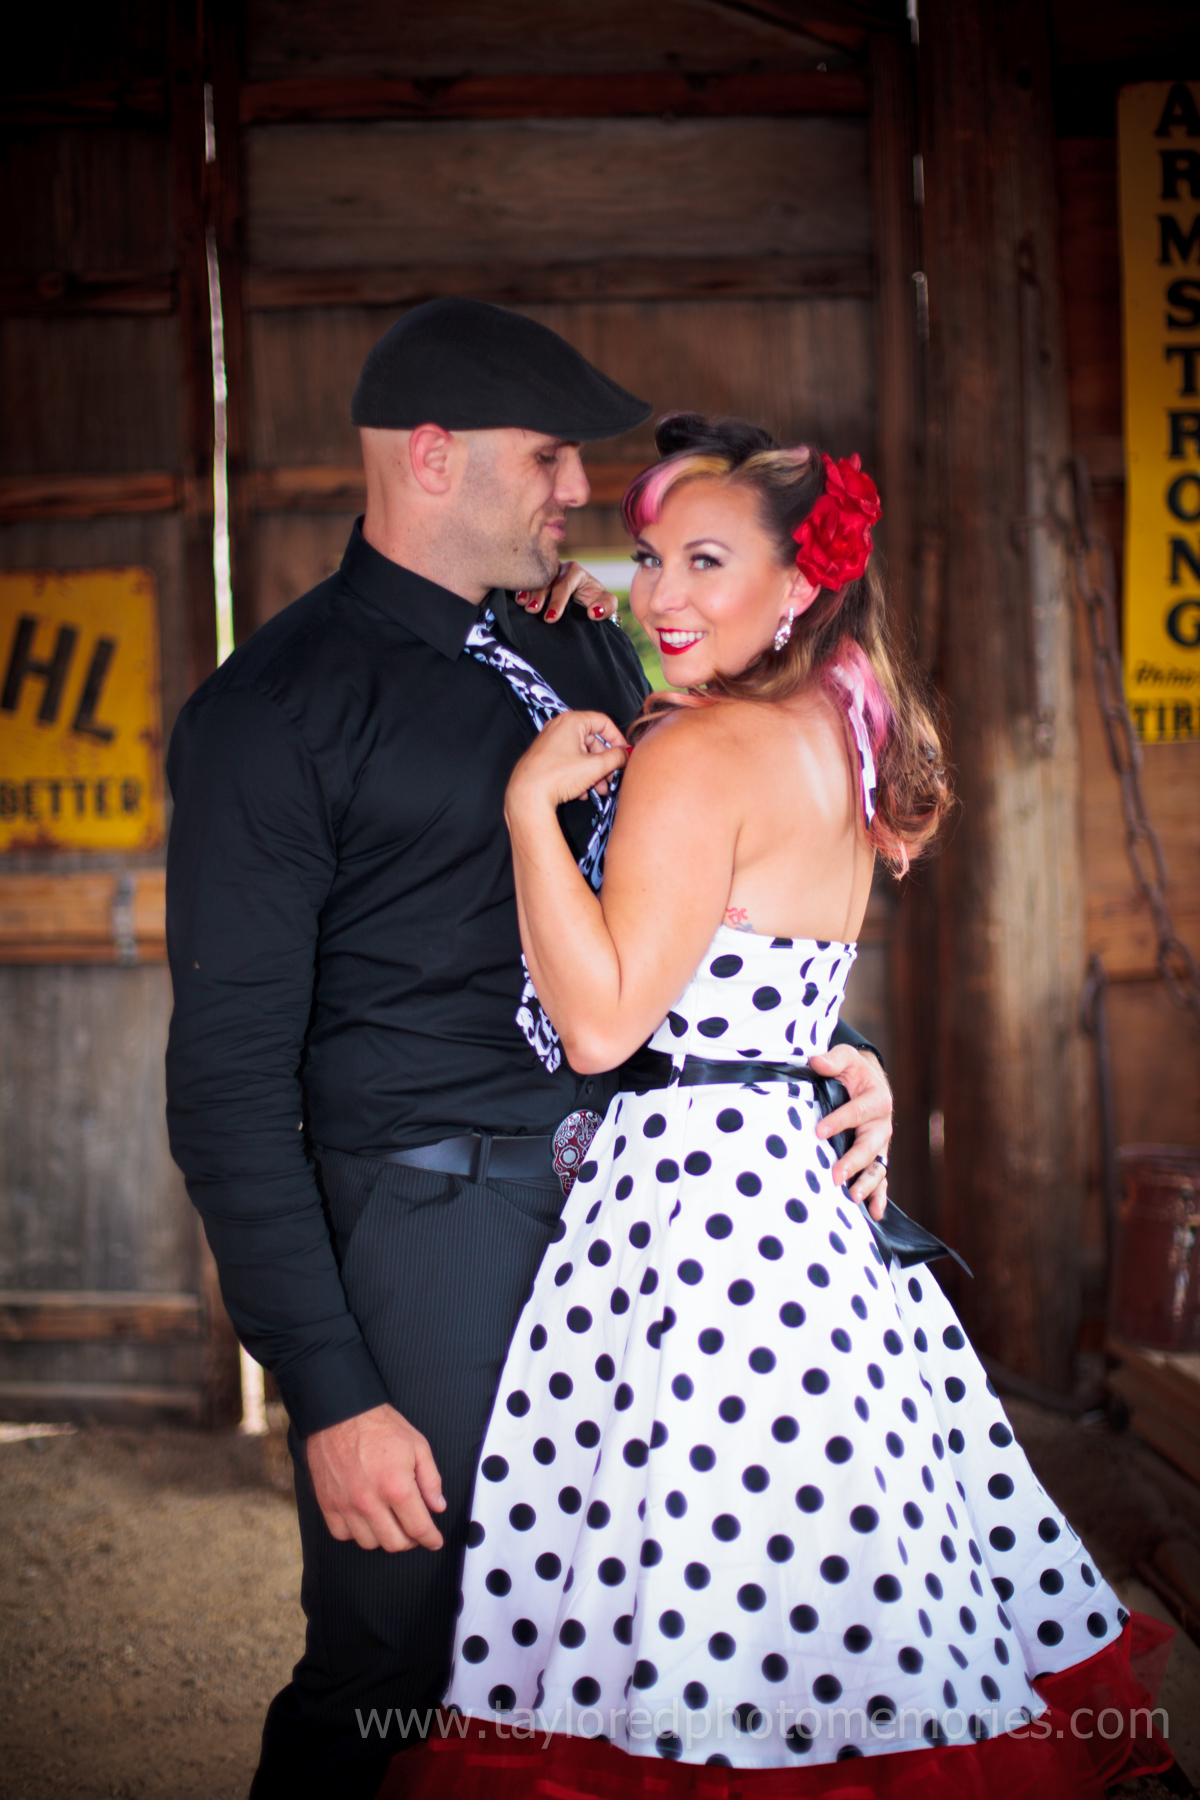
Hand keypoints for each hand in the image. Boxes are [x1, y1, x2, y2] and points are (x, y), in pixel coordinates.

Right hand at [306, 1402, 446, 1552]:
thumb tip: (437, 1505)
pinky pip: (342, 1534)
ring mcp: (346, 1505)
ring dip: (383, 1537)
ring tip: (390, 1522)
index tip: (434, 1541)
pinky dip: (356, 1532)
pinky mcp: (327, 1503)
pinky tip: (365, 1519)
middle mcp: (370, 1501)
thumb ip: (431, 1479)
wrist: (341, 1412)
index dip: (431, 1539)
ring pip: (369, 1543)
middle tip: (414, 1530)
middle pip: (394, 1543)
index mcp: (396, 1486)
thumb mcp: (417, 1445)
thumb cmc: (378, 1425)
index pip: (418, 1528)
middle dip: (410, 1541)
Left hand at [506, 709, 629, 813]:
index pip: (603, 722)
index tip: (624, 754)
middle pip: (592, 741)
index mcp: (571, 721)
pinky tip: (582, 792)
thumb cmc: (557, 777)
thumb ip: (616, 758)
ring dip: (594, 772)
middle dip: (604, 762)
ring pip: (581, 754)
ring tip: (599, 790)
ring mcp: (550, 742)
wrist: (527, 796)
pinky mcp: (544, 758)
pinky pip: (568, 762)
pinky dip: (579, 775)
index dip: (617, 738)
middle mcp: (559, 727)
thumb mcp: (595, 767)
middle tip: (611, 778)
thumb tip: (625, 754)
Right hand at [514, 561, 619, 624]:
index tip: (551, 618)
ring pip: (534, 578)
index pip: (565, 584)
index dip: (557, 601)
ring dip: (527, 591)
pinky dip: (520, 589)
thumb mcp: (606, 603)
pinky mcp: (535, 578)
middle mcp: (558, 568)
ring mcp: (544, 572)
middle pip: (546, 579)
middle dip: (539, 595)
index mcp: (575, 572)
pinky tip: (517, 599)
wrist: (583, 599)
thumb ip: (607, 606)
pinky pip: (526, 579)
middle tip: (533, 611)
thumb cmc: (594, 600)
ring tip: (522, 604)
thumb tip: (593, 612)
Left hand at [807, 1045, 891, 1220]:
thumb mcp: (846, 1059)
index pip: (856, 1112)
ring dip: (866, 1183)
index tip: (819, 1131)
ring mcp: (881, 1144)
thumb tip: (815, 1062)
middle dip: (853, 1162)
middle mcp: (882, 1125)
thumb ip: (833, 1060)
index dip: (838, 1122)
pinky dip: (880, 1196)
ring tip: (852, 1197)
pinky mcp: (877, 1157)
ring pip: (877, 1166)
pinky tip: (876, 1213)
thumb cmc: (853, 1071)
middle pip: (869, 1146)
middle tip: (835, 1176)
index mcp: (876, 1099)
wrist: (869, 1082)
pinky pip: (880, 1179)